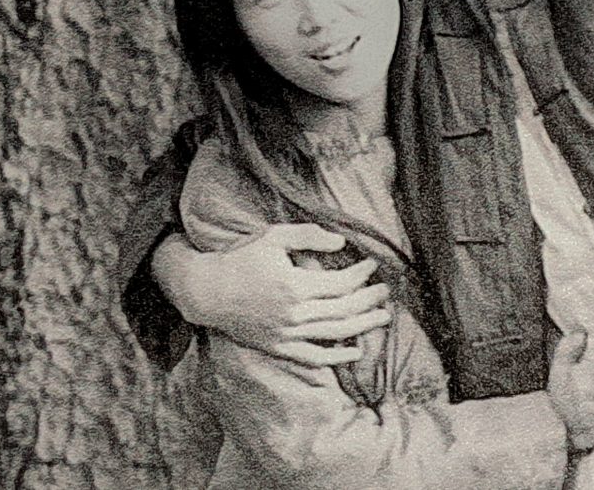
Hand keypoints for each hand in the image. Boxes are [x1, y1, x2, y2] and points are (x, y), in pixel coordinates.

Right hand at [156, 225, 391, 367]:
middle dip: (369, 299)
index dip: (361, 274)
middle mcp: (294, 313)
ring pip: (335, 334)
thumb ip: (308, 236)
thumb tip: (341, 242)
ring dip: (363, 325)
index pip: (341, 283)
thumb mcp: (273, 237)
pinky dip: (336, 357)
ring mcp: (287, 334)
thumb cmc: (240, 259)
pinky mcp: (279, 347)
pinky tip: (355, 352)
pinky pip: (314, 357)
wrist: (207, 291)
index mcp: (295, 285)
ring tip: (382, 317)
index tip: (372, 265)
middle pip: (344, 309)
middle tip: (385, 292)